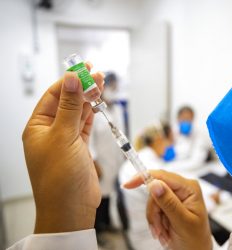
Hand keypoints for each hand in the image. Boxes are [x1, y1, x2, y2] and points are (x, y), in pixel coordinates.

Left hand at [22, 64, 103, 232]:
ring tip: (100, 82)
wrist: (71, 207)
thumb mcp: (63, 136)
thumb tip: (71, 79)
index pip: (53, 96)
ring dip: (88, 98)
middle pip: (66, 101)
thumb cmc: (59, 178)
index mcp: (37, 127)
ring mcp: (65, 139)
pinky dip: (92, 113)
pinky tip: (97, 102)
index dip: (68, 81)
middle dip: (80, 86)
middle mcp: (50, 131)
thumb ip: (69, 106)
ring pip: (78, 112)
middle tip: (95, 72)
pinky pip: (85, 124)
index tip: (83, 69)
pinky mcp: (79, 147)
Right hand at [124, 170, 212, 249]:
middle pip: (154, 190)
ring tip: (163, 233)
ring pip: (152, 201)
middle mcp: (182, 188)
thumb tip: (154, 184)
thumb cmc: (195, 239)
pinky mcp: (169, 203)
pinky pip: (153, 208)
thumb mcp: (183, 222)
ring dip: (154, 219)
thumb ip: (169, 203)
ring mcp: (175, 195)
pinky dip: (155, 221)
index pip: (163, 176)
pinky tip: (163, 231)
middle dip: (154, 211)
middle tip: (159, 229)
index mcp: (189, 188)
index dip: (144, 177)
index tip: (128, 185)